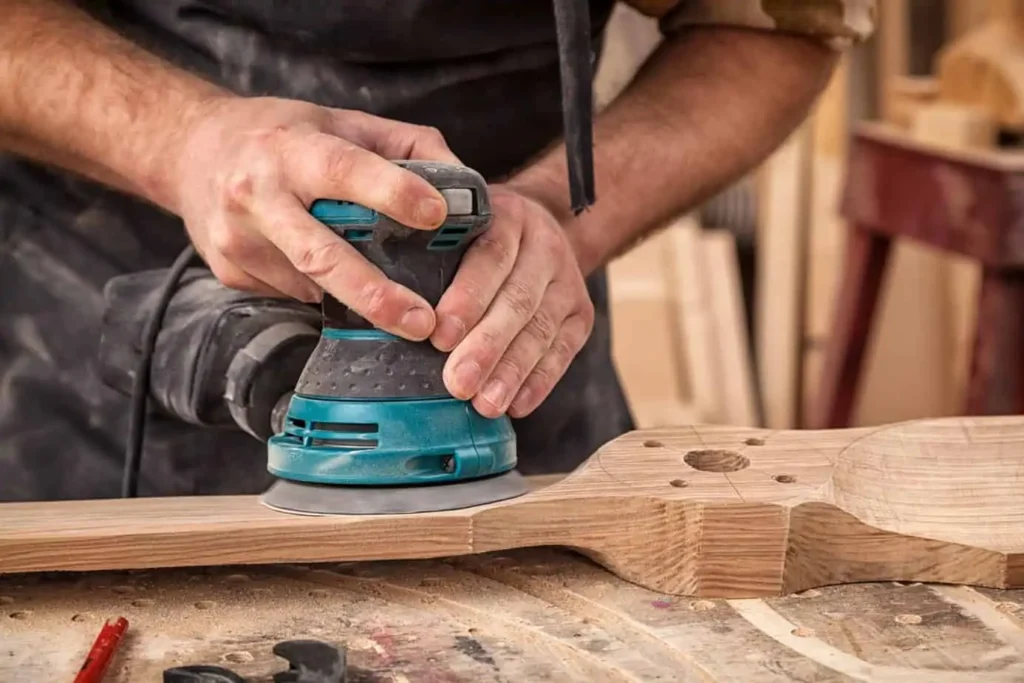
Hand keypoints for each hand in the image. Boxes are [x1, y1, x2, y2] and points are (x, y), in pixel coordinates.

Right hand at [173, 95, 460, 339]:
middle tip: (424, 323)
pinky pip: (293, 293)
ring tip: (396, 306)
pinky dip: (324, 292)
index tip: (438, 215)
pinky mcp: (229, 271)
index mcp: (291, 149)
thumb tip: (465, 186)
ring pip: (312, 284)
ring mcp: (238, 238)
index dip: (392, 192)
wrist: (191, 152)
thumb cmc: (284, 136)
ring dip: (357, 298)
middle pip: (321, 253)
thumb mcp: (343, 121)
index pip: (345, 170)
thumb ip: (409, 146)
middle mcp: (257, 194)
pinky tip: (332, 277)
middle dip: (376, 294)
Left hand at [430, 187, 594, 417]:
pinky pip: (563, 351)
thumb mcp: (459, 224)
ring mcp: (567, 281)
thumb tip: (390, 306)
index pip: (491, 256)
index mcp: (508, 217)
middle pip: (517, 300)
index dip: (467, 297)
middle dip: (487, 347)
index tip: (440, 334)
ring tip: (486, 403)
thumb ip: (431, 251)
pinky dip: (540, 381)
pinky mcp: (581, 313)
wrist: (546, 224)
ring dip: (512, 371)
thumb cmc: (483, 234)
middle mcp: (544, 246)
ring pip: (541, 330)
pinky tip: (517, 403)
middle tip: (458, 383)